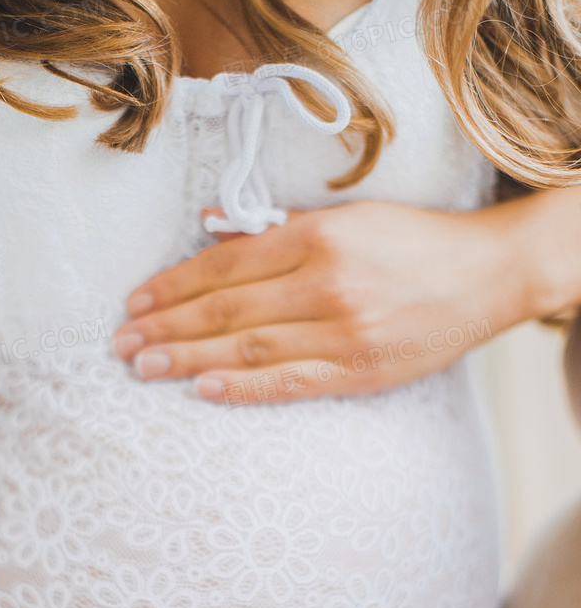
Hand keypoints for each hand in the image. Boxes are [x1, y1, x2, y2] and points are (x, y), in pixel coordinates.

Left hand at [112, 198, 532, 400]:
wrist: (487, 277)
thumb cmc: (411, 242)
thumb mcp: (347, 217)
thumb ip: (278, 225)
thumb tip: (210, 226)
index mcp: (317, 238)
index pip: (224, 264)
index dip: (173, 284)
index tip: (135, 300)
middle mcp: (325, 284)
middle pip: (226, 308)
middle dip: (165, 326)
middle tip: (120, 343)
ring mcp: (342, 332)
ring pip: (248, 347)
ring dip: (188, 358)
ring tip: (143, 366)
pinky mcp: (359, 371)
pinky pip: (290, 382)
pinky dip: (243, 388)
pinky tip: (202, 389)